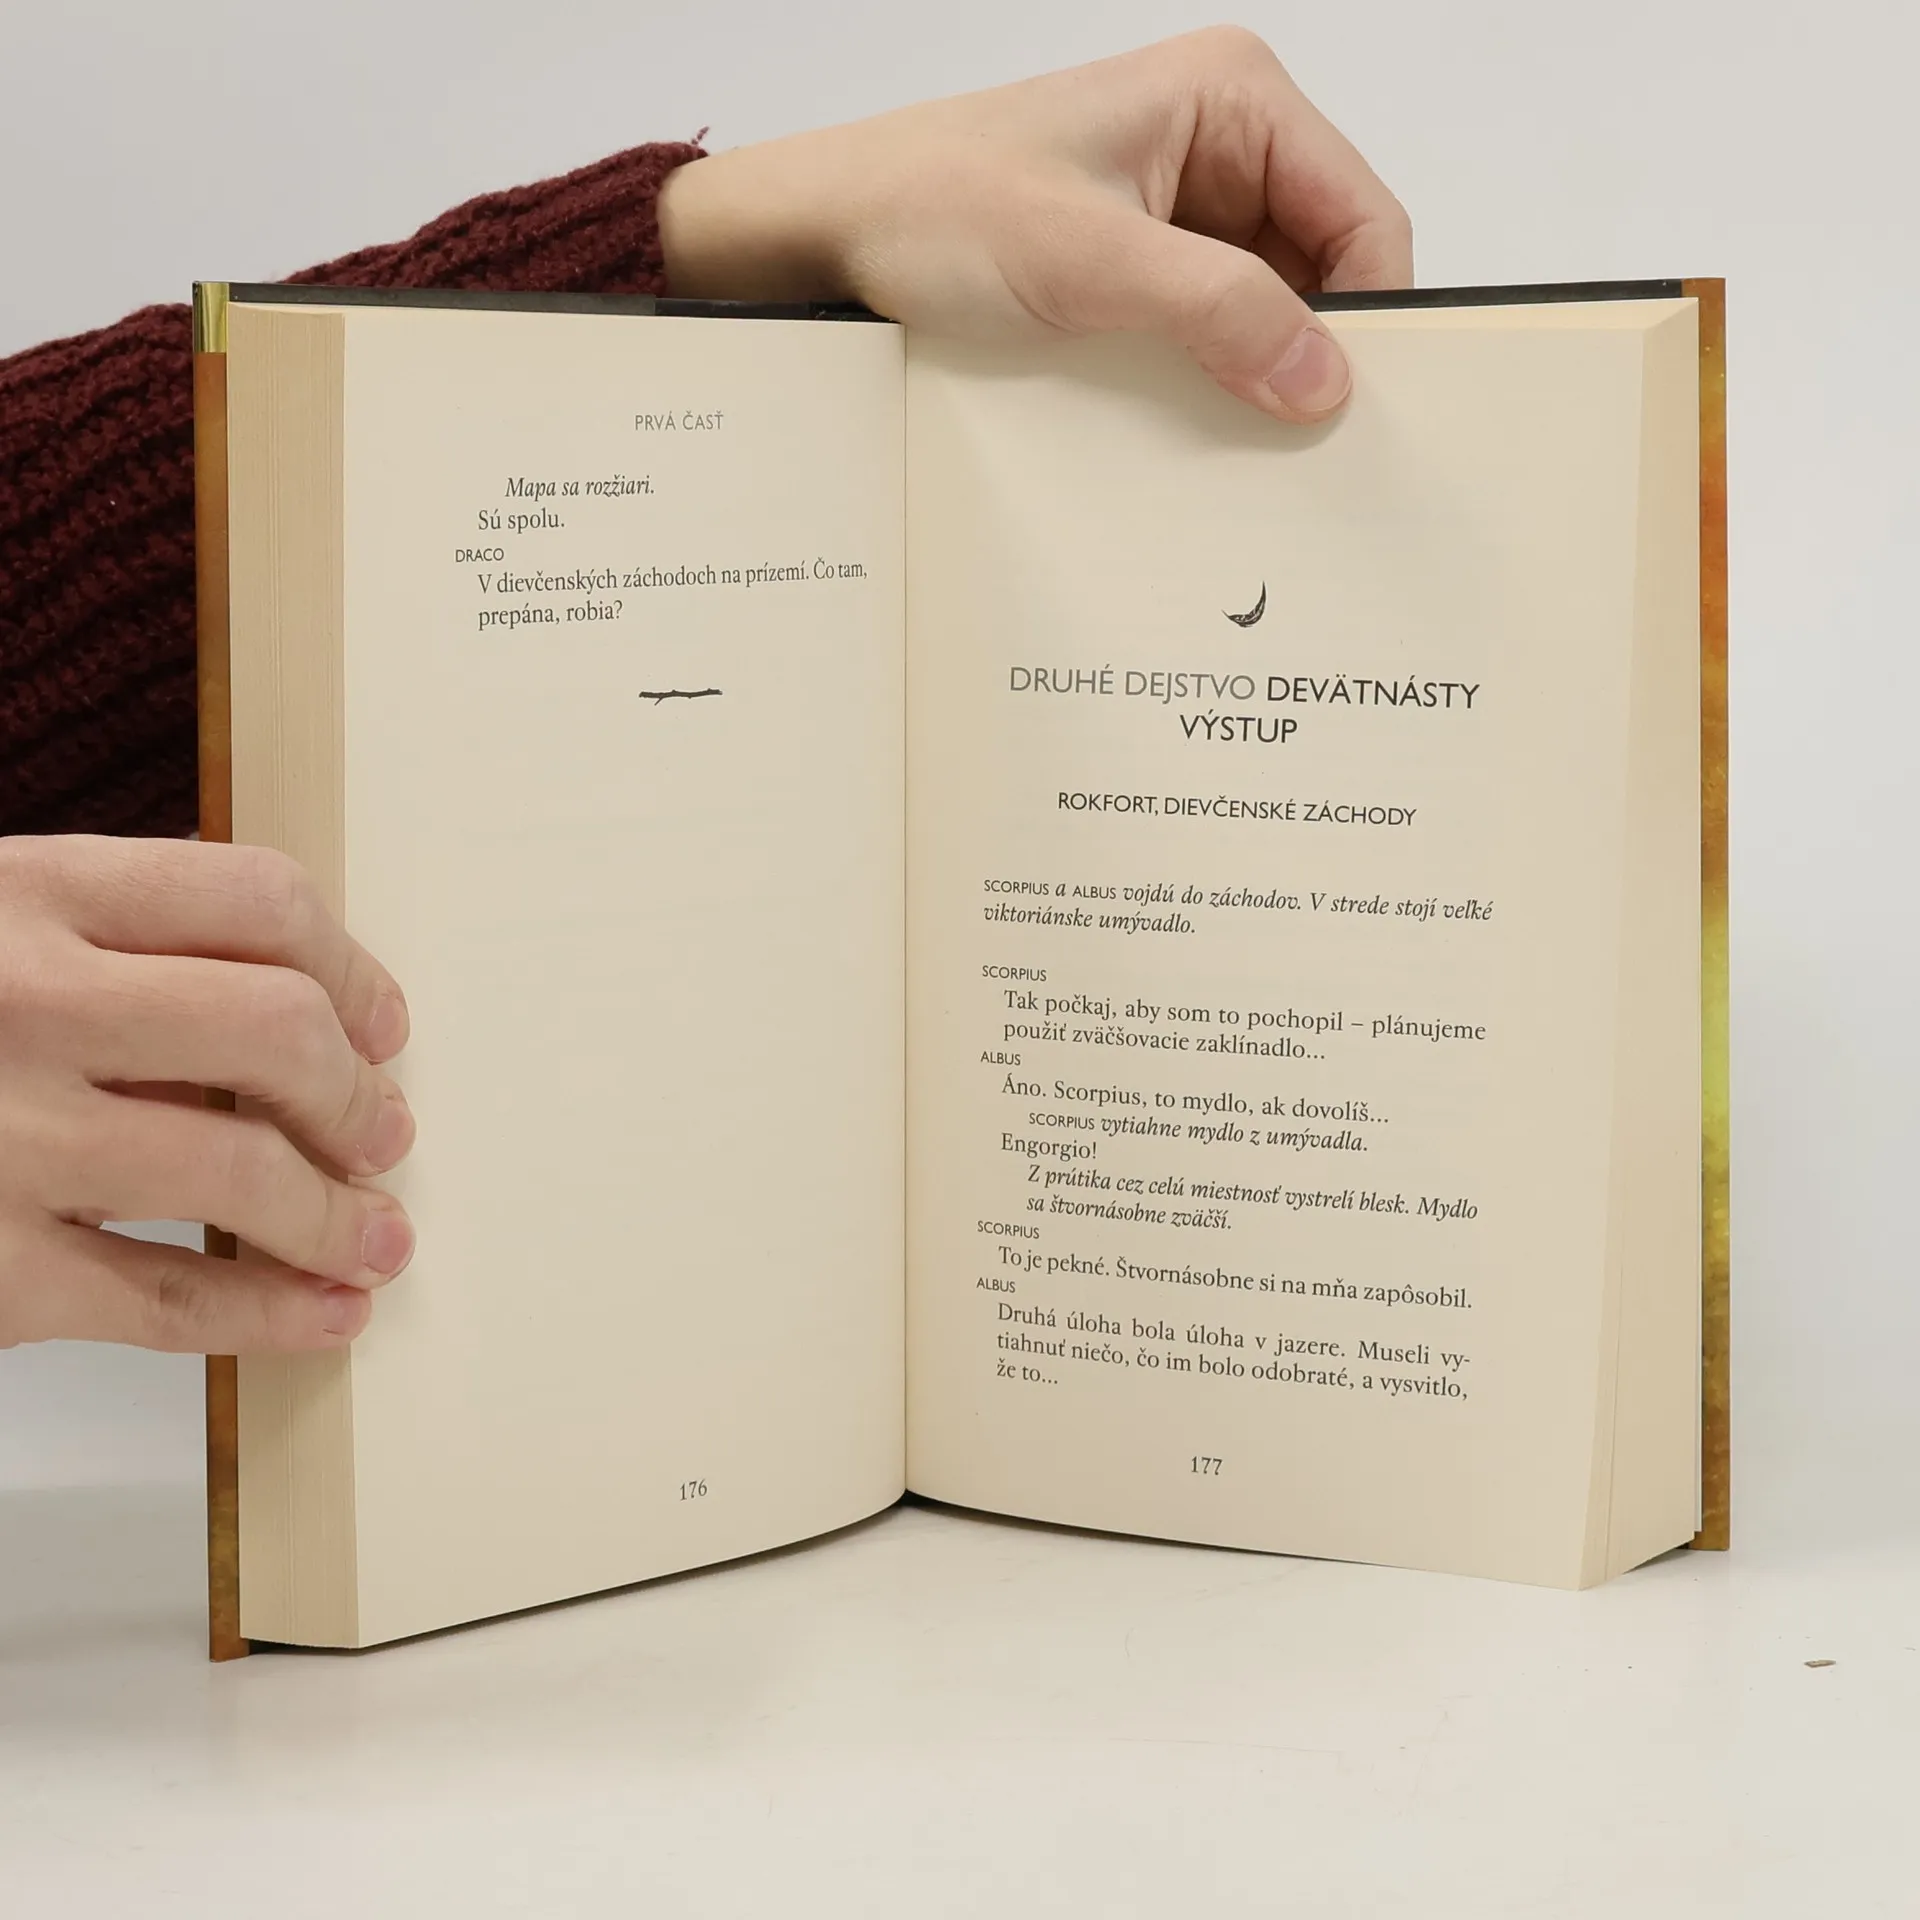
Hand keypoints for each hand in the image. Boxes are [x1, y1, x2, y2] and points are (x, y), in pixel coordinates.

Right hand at [0, 837, 416, 1353]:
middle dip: (356, 1095)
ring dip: (340, 1215)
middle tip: (383, 1134)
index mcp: (25, 893)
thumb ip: (115, 950)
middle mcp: (17, 1001)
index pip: (254, 898)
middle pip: (275, 1030)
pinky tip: (329, 1313)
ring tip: (379, 1234)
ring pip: (240, 1172)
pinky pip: (167, 1299)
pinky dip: (272, 1312)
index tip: (383, 1025)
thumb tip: (315, 1021)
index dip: (350, 968)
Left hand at [659, 27, 1411, 423]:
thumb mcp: (1087, 262)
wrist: (834, 234)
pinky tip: (1190, 427)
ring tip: (1237, 443)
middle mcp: (1222, 147)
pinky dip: (1210, 382)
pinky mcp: (1143, 268)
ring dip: (1256, 376)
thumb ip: (1216, 312)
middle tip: (1299, 446)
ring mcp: (1183, 211)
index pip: (1363, 214)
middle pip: (1325, 268)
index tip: (1350, 408)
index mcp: (1233, 99)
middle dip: (1314, 352)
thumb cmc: (936, 208)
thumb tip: (1324, 379)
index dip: (1370, 314)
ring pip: (1269, 310)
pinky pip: (1211, 333)